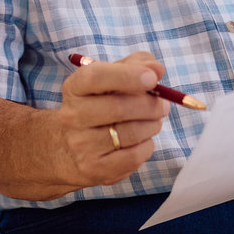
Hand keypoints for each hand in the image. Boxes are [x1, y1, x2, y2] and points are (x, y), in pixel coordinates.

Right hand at [52, 52, 168, 189]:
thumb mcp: (112, 78)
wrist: (70, 148)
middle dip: (151, 104)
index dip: (127, 76)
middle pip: (119, 107)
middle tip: (163, 104)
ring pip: (131, 133)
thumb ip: (136, 65)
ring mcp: (81, 144)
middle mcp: (72, 116)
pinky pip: (134, 156)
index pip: (95, 77)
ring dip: (152, 125)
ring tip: (153, 121)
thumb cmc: (101, 104)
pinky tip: (142, 141)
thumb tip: (157, 69)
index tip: (152, 78)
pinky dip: (146, 146)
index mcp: (74, 88)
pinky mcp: (94, 168)